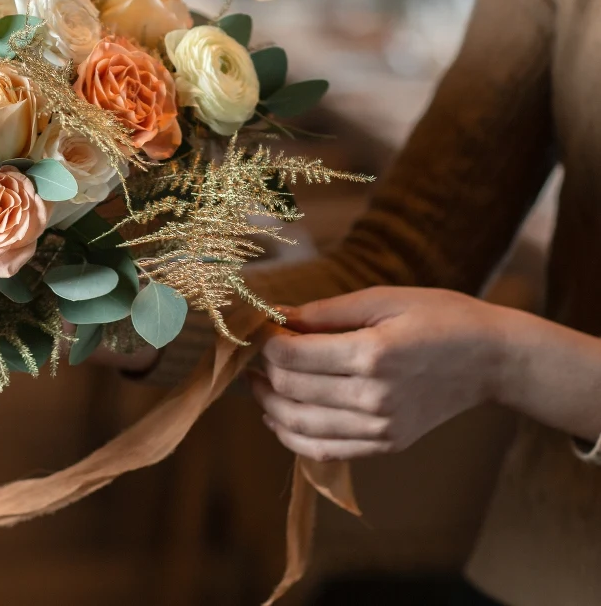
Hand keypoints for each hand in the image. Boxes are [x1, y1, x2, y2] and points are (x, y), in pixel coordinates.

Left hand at [252, 287, 507, 461]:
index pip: (292, 357)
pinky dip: (292, 437)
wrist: (493, 359)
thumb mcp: (383, 299)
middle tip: (257, 352)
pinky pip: (324, 451)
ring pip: (299, 426)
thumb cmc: (441, 318)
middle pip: (290, 390)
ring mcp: (381, 427)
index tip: (262, 327)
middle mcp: (374, 397)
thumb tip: (275, 315)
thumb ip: (325, 311)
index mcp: (372, 355)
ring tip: (258, 383)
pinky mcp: (387, 444)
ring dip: (268, 405)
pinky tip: (277, 417)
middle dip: (264, 369)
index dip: (266, 341)